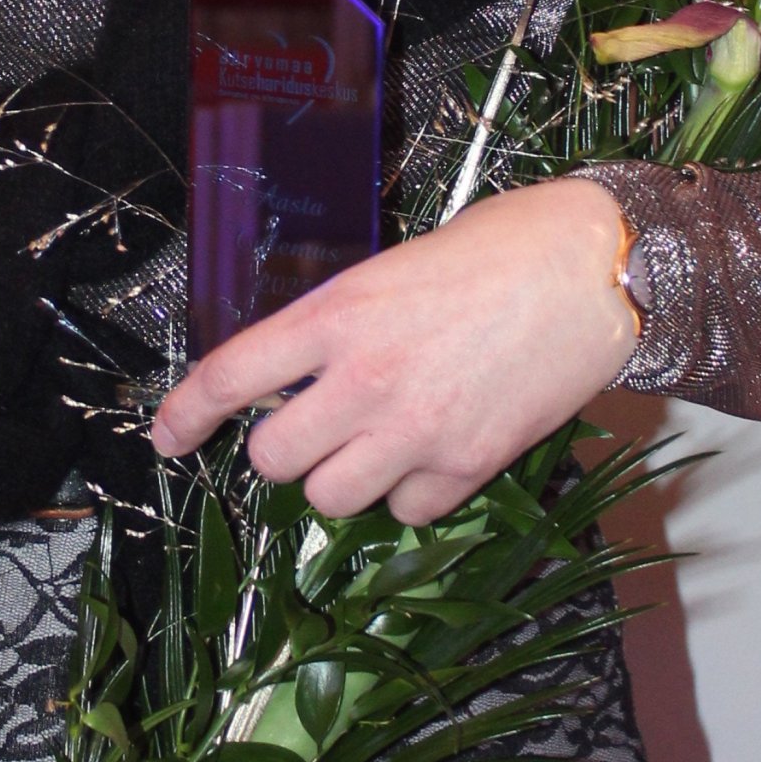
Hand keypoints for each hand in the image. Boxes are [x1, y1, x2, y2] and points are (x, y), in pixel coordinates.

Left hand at [150, 177, 640, 523]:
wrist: (592, 269)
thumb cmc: (496, 250)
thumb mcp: (389, 271)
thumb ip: (338, 326)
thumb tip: (303, 370)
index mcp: (336, 317)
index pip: (231, 375)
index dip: (185, 413)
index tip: (167, 436)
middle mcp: (365, 380)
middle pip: (273, 459)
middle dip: (283, 449)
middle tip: (313, 424)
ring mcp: (417, 430)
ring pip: (330, 499)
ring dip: (342, 477)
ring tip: (377, 438)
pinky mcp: (469, 464)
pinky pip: (406, 511)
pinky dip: (409, 493)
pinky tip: (433, 450)